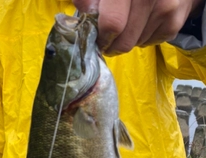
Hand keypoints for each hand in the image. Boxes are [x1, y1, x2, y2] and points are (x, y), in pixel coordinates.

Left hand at [73, 0, 204, 53]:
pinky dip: (144, 37)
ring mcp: (166, 8)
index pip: (113, 24)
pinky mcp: (175, 22)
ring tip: (130, 22)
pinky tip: (144, 22)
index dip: (103, 37)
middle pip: (125, 42)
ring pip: (137, 44)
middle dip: (113, 45)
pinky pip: (151, 43)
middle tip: (109, 37)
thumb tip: (85, 10)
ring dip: (129, 39)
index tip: (98, 38)